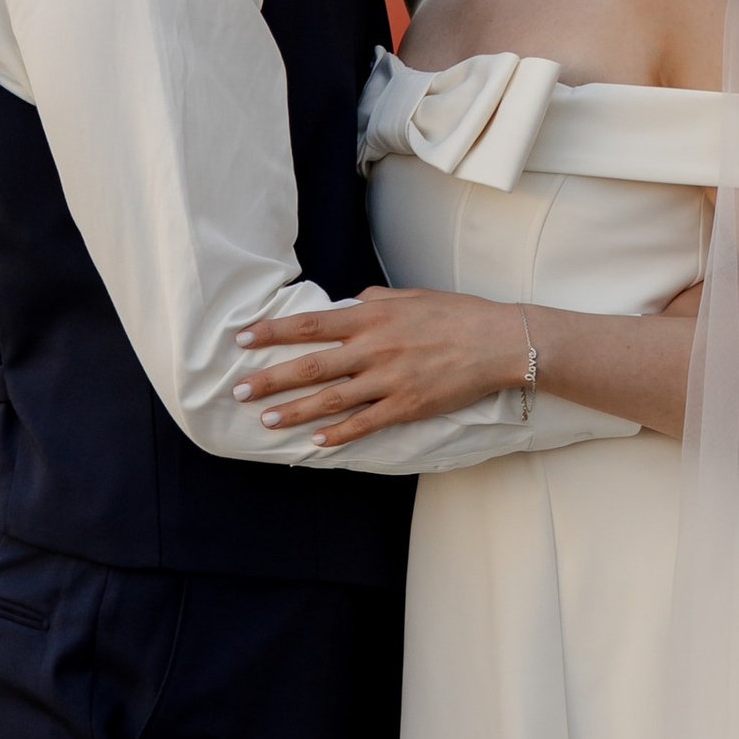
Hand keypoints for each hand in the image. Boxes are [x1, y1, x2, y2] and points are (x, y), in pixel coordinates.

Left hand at [234, 287, 525, 447]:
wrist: (499, 341)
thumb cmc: (456, 314)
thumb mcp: (410, 296)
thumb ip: (373, 300)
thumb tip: (346, 303)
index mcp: (372, 316)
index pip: (310, 324)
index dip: (272, 331)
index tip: (242, 337)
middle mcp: (374, 347)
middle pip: (310, 365)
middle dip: (270, 377)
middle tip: (239, 390)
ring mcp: (390, 379)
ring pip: (331, 399)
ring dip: (295, 411)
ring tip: (266, 420)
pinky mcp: (408, 406)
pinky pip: (366, 423)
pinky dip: (339, 434)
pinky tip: (316, 442)